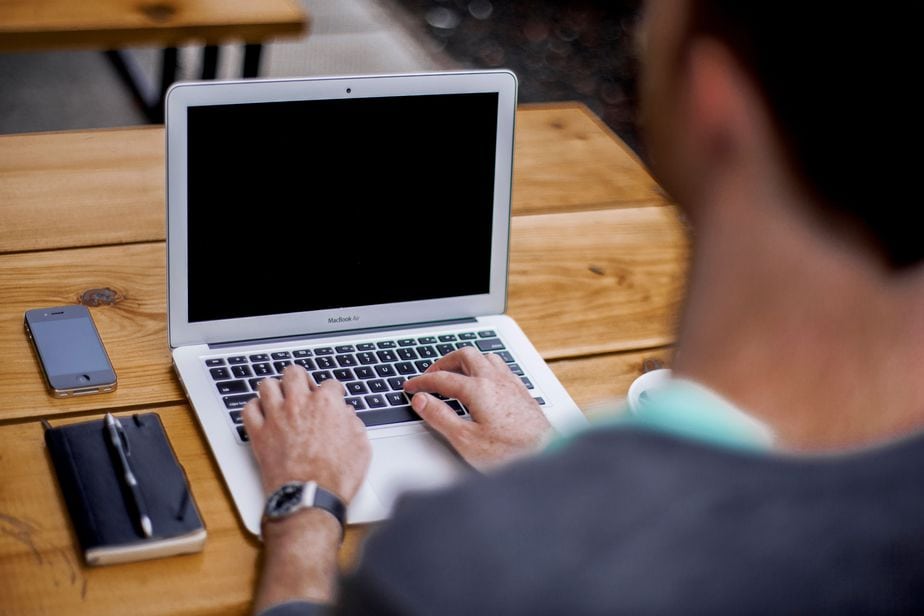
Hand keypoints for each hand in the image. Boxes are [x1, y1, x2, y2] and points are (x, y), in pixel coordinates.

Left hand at [243, 366, 370, 504]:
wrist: (310, 497)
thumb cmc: (336, 476)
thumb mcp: (361, 447)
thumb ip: (354, 424)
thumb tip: (348, 415)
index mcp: (327, 403)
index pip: (330, 383)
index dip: (334, 392)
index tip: (333, 398)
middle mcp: (299, 404)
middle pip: (294, 372)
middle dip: (300, 379)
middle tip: (303, 390)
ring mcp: (276, 417)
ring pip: (267, 385)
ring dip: (275, 389)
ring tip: (280, 399)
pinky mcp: (259, 434)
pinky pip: (248, 409)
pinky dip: (254, 409)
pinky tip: (262, 415)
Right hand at [404, 347, 552, 470]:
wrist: (546, 456)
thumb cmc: (510, 453)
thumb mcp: (465, 440)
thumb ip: (440, 417)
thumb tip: (421, 400)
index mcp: (478, 389)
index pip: (442, 378)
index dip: (422, 381)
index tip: (411, 387)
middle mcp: (495, 380)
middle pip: (465, 356)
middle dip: (444, 362)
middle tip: (431, 375)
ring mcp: (511, 384)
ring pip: (485, 357)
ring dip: (466, 361)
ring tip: (455, 373)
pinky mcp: (521, 392)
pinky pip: (499, 367)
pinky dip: (484, 367)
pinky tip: (484, 381)